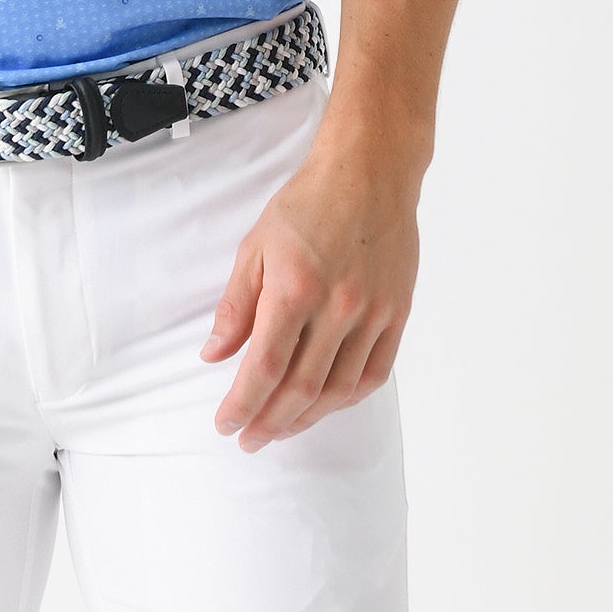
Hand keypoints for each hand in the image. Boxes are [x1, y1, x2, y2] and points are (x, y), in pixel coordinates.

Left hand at [199, 136, 420, 449]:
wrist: (369, 173)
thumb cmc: (307, 203)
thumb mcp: (256, 245)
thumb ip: (235, 305)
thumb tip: (214, 355)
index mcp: (295, 287)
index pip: (264, 366)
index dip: (243, 403)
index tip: (226, 424)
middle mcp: (337, 307)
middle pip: (300, 388)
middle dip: (269, 422)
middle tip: (248, 439)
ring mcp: (372, 313)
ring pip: (338, 390)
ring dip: (306, 419)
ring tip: (280, 428)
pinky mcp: (397, 314)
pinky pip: (373, 373)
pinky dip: (347, 399)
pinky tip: (325, 406)